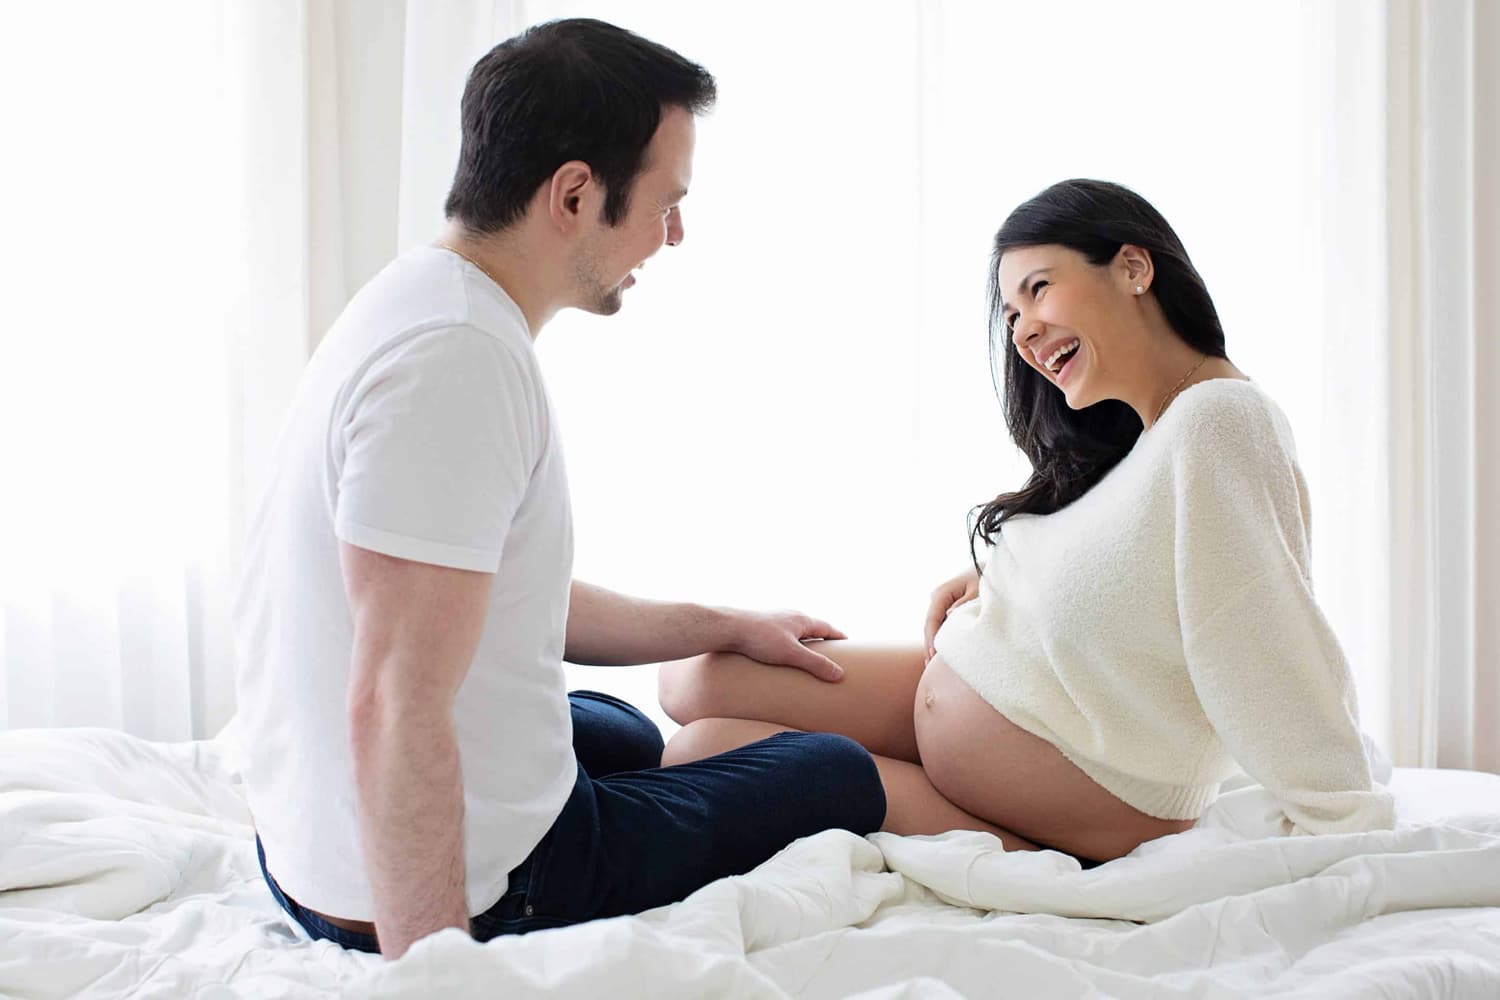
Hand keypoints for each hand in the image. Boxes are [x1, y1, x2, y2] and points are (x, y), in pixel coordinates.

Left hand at [724, 609, 848, 681]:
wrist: (728, 627)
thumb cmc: (760, 639)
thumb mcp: (791, 654)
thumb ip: (815, 664)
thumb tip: (840, 675)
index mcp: (802, 620)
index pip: (828, 628)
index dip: (839, 637)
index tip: (849, 645)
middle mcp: (790, 616)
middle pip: (813, 628)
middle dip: (823, 639)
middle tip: (832, 652)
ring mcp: (775, 619)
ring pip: (796, 630)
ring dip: (805, 641)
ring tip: (809, 654)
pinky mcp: (761, 625)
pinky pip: (782, 635)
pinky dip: (789, 643)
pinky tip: (782, 653)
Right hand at [924, 568, 978, 661]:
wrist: (988, 570)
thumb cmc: (985, 578)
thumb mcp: (977, 590)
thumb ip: (964, 603)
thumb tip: (949, 615)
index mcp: (942, 593)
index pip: (932, 619)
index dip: (932, 638)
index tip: (933, 655)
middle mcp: (937, 598)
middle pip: (929, 625)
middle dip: (929, 645)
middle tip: (929, 667)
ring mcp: (940, 604)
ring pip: (933, 627)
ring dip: (933, 644)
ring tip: (931, 666)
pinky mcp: (946, 608)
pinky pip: (940, 626)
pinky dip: (940, 639)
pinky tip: (938, 656)